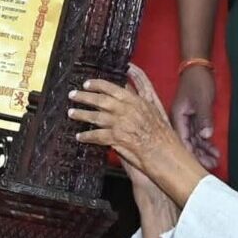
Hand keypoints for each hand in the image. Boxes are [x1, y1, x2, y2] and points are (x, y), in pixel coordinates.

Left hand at [69, 64, 207, 208]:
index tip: (88, 82)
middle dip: (85, 96)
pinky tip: (79, 136)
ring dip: (82, 114)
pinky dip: (87, 136)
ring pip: (96, 116)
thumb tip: (125, 94)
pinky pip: (97, 135)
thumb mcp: (155, 112)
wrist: (166, 154)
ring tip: (71, 113)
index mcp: (139, 101)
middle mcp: (129, 109)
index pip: (115, 88)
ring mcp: (122, 123)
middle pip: (102, 99)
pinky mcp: (117, 138)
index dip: (100, 84)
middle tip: (73, 94)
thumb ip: (140, 101)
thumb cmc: (163, 136)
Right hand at [169, 63, 220, 170]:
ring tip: (215, 160)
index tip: (200, 165)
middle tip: (212, 166)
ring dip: (203, 150)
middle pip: (187, 143)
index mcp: (177, 117)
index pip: (182, 140)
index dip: (190, 154)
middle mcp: (180, 121)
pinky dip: (206, 142)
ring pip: (194, 140)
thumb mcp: (202, 100)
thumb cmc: (198, 82)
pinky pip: (198, 134)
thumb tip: (206, 136)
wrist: (198, 67)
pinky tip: (214, 150)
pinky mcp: (194, 119)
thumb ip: (204, 118)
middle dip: (198, 155)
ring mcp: (187, 120)